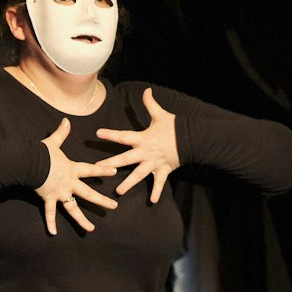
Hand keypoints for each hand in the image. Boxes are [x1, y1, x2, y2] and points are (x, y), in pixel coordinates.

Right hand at [35, 117, 117, 234]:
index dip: (103, 171)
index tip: (114, 173)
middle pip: (88, 194)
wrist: (28, 163)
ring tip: (91, 229)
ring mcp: (59, 193)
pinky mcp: (48, 198)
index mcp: (72, 169)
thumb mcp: (53, 142)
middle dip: (102, 200)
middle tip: (114, 206)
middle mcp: (69, 183)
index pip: (91, 170)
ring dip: (82, 220)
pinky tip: (53, 233)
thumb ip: (61, 133)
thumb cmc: (42, 153)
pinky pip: (50, 213)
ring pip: (73, 208)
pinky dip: (51, 223)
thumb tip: (66, 120)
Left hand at [97, 87, 178, 202]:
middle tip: (98, 169)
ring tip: (118, 192)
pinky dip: (157, 192)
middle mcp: (145, 152)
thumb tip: (146, 89)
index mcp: (142, 138)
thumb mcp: (160, 114)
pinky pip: (160, 183)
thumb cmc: (174, 126)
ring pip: (139, 175)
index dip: (110, 134)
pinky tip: (153, 201)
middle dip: (111, 164)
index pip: (123, 136)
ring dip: (129, 183)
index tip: (98, 133)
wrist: (193, 137)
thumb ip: (150, 104)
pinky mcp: (164, 170)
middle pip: (126, 159)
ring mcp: (154, 163)